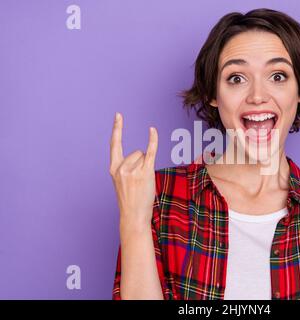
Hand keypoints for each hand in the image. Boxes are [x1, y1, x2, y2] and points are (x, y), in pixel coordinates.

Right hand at [109, 112, 157, 228]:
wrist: (133, 216)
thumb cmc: (130, 200)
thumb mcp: (122, 182)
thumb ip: (126, 167)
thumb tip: (142, 152)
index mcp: (113, 169)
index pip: (114, 144)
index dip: (117, 128)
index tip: (118, 115)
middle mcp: (121, 168)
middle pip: (136, 152)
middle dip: (141, 163)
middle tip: (139, 182)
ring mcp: (132, 170)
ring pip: (143, 155)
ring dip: (147, 166)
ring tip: (143, 183)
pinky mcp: (145, 173)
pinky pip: (150, 152)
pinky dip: (153, 140)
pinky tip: (152, 130)